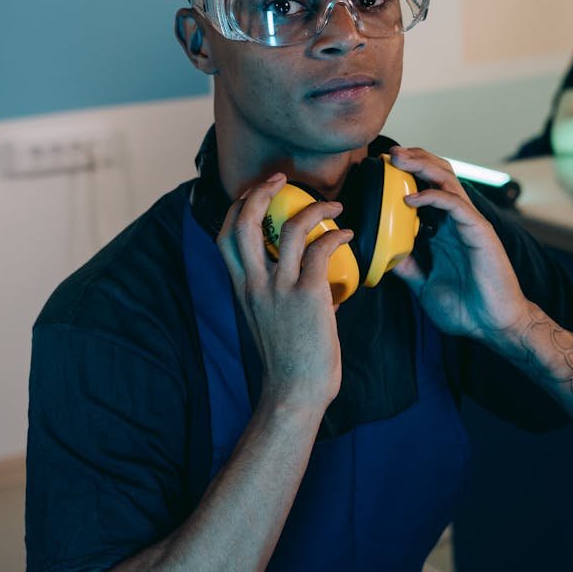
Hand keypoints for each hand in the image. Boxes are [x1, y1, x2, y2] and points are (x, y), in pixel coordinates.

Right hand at [217, 173, 352, 412]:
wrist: (294, 392)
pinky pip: (322, 250)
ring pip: (290, 229)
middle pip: (244, 222)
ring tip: (333, 205)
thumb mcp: (266, 320)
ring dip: (314, 208)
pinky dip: (336, 235)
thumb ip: (276, 294)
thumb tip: (309, 279)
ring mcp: (281, 289)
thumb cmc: (287, 361)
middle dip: (260, 192)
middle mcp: (255, 284)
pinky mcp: (309, 296)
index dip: (237, 207)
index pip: (225, 236)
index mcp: (242, 288)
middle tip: (281, 179)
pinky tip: (347, 235)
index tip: (256, 194)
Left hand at [389, 147, 530, 341]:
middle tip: (389, 153)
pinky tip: (411, 199)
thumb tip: (383, 255)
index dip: (408, 174)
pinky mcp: (479, 231)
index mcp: (444, 230)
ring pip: (447, 181)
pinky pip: (456, 205)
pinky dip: (433, 196)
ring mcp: (469, 224)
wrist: (491, 325)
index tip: (382, 167)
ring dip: (422, 167)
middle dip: (414, 159)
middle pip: (438, 176)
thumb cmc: (464, 307)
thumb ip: (407, 267)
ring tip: (398, 159)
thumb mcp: (424, 284)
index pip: (427, 189)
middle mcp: (457, 221)